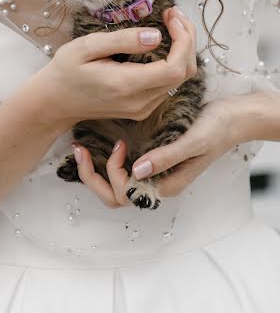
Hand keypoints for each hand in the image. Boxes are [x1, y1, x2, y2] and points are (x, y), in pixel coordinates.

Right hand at [35, 5, 195, 133]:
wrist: (55, 102)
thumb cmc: (66, 70)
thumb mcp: (86, 47)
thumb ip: (122, 41)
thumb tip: (157, 36)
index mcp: (126, 85)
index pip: (175, 68)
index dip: (183, 40)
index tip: (171, 16)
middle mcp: (139, 102)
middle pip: (184, 73)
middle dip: (187, 40)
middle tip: (174, 14)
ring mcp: (143, 108)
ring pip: (180, 79)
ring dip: (182, 49)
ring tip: (170, 23)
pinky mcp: (142, 108)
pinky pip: (169, 84)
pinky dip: (174, 61)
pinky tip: (164, 43)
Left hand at [73, 98, 235, 207]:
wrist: (233, 117)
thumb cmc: (217, 128)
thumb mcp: (193, 141)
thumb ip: (166, 157)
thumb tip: (136, 171)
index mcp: (165, 185)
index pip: (125, 193)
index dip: (114, 171)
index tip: (120, 143)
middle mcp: (157, 182)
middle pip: (114, 196)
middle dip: (92, 178)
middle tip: (79, 150)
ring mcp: (154, 172)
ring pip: (116, 185)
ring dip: (96, 171)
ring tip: (83, 148)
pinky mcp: (152, 158)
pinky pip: (123, 168)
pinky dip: (106, 160)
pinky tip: (99, 142)